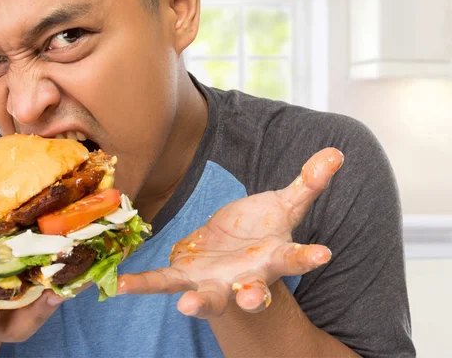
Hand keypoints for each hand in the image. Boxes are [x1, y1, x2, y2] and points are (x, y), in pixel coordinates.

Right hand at [0, 205, 65, 355]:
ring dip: (66, 289)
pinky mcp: (44, 292)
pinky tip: (91, 252)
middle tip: (49, 294)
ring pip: (48, 309)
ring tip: (80, 272)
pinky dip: (77, 273)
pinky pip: (63, 287)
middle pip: (20, 328)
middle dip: (35, 312)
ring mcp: (24, 309)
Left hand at [117, 148, 343, 318]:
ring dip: (198, 301)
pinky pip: (162, 283)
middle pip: (253, 290)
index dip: (307, 256)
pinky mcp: (185, 277)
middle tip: (252, 300)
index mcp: (273, 257)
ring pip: (208, 297)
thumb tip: (337, 152)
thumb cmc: (263, 230)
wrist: (233, 252)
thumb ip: (308, 182)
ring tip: (188, 305)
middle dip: (253, 297)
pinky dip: (142, 284)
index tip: (323, 254)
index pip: (294, 257)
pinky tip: (119, 284)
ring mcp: (214, 282)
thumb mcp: (285, 205)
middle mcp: (246, 277)